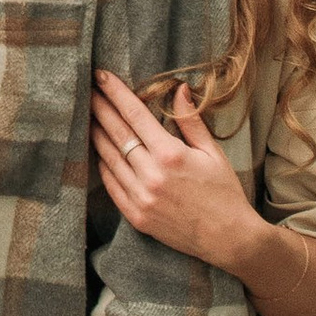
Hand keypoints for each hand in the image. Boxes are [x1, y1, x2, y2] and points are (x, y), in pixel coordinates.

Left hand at [92, 71, 258, 273]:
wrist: (229, 239)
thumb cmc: (224, 193)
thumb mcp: (212, 153)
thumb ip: (191, 121)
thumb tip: (179, 89)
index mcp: (171, 155)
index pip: (134, 115)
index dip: (115, 93)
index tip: (101, 76)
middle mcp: (151, 175)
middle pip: (116, 133)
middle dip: (99, 108)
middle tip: (86, 90)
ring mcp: (140, 197)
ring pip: (109, 158)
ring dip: (96, 134)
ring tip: (88, 116)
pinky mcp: (135, 216)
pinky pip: (111, 184)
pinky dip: (103, 165)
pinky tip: (98, 151)